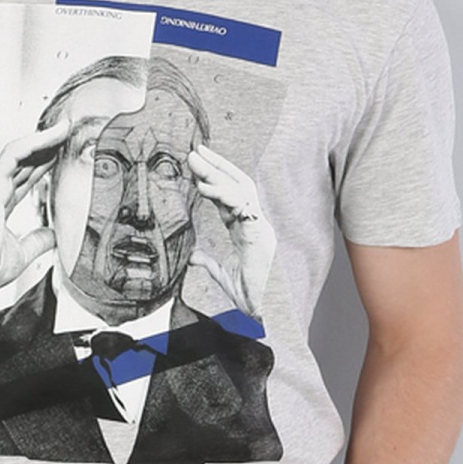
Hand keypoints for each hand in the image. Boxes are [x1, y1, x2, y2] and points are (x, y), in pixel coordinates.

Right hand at [0, 118, 68, 301]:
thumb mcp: (21, 254)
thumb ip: (37, 241)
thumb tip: (53, 235)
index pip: (24, 177)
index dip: (44, 164)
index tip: (62, 154)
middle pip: (24, 161)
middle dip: (47, 146)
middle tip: (68, 133)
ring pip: (20, 151)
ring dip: (44, 138)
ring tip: (65, 128)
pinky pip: (14, 153)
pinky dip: (35, 141)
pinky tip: (54, 135)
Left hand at [186, 144, 275, 317]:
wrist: (267, 311)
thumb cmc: (254, 297)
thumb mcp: (223, 276)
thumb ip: (209, 264)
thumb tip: (195, 257)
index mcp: (246, 230)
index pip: (230, 198)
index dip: (214, 182)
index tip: (196, 169)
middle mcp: (254, 223)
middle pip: (236, 186)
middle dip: (216, 166)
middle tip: (195, 152)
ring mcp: (259, 225)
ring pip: (239, 189)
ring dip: (216, 172)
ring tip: (196, 161)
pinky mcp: (259, 232)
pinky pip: (241, 205)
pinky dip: (222, 194)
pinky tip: (205, 187)